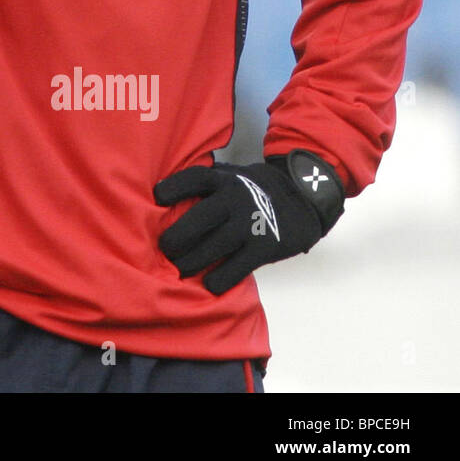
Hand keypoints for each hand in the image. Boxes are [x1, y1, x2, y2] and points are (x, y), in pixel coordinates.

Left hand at [154, 152, 343, 294]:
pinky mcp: (266, 247)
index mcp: (224, 179)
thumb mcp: (231, 176)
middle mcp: (236, 198)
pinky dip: (221, 279)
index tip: (157, 199)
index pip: (194, 178)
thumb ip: (206, 183)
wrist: (303, 197)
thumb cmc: (253, 189)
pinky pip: (238, 267)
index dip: (173, 188)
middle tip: (165, 250)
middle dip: (177, 238)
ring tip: (180, 270)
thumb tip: (163, 196)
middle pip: (199, 218)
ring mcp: (252, 223)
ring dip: (192, 262)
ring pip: (215, 246)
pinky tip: (209, 284)